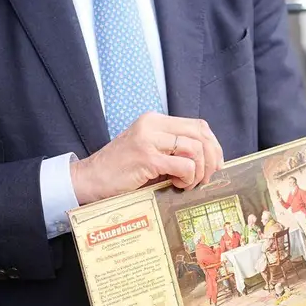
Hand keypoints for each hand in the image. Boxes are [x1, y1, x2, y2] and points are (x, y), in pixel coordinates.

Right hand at [70, 113, 224, 204]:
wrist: (89, 179)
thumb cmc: (120, 171)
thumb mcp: (148, 151)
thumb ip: (172, 149)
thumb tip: (208, 161)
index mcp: (155, 120)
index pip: (198, 125)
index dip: (213, 145)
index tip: (216, 163)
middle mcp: (152, 124)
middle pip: (201, 134)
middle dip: (211, 158)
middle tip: (206, 178)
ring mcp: (149, 139)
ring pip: (195, 148)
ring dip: (199, 171)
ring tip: (189, 184)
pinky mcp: (146, 158)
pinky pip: (184, 165)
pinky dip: (188, 178)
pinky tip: (178, 185)